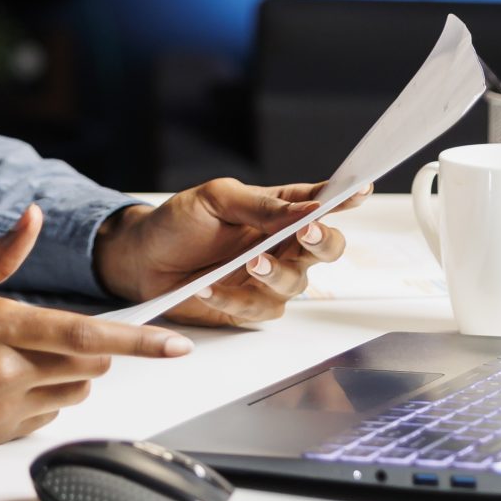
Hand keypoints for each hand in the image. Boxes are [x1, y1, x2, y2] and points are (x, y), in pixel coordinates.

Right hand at [0, 205, 192, 484]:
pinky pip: (50, 412)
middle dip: (97, 345)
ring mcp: (3, 410)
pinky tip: (10, 377)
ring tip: (26, 351)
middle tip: (62, 327)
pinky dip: (49, 392)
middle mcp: (3, 373)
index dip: (137, 341)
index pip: (83, 337)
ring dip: (73, 370)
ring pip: (76, 390)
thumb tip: (33, 218)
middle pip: (92, 365)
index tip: (176, 344)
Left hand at [93, 176, 358, 327]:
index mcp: (280, 210)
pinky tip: (208, 286)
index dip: (345, 197)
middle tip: (307, 232)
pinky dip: (232, 297)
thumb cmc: (179, 221)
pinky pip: (255, 309)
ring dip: (274, 273)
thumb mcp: (215, 199)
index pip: (321, 202)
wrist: (142, 258)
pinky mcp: (247, 307)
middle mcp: (282, 246)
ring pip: (295, 283)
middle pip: (325, 248)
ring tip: (249, 262)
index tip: (359, 191)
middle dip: (323, 242)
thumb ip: (261, 204)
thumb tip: (308, 207)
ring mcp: (268, 279)